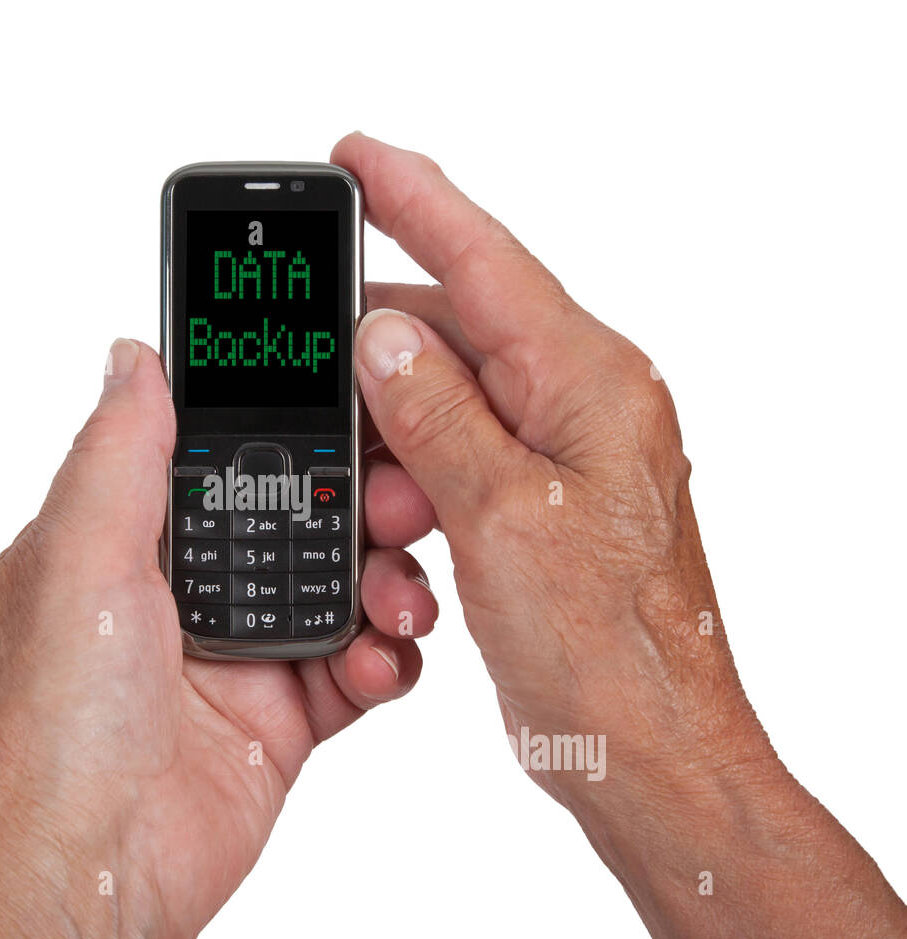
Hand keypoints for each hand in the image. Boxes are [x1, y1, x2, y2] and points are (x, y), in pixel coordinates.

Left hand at [0, 338, 437, 938]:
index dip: (289, 425)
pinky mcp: (281, 717)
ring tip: (397, 596)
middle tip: (401, 499)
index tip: (356, 400)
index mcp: (126, 539)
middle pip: (297, 514)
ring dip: (385, 580)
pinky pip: (358, 667)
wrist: (87, 877)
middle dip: (358, 502)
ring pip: (341, 584)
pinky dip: (385, 659)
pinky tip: (380, 661)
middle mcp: (183, 590)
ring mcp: (236, 654)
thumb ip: (118, 453)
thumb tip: (132, 358)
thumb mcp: (78, 559)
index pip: (222, 454)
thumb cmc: (51, 727)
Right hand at [332, 132, 906, 938]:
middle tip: (323, 408)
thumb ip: (438, 416)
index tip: (355, 157)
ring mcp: (555, 462)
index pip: (487, 262)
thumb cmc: (607, 651)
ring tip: (387, 521)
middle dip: (379, 375)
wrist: (646, 751)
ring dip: (395, 457)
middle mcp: (579, 409)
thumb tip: (385, 341)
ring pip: (442, 412)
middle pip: (453, 339)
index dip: (415, 201)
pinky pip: (454, 470)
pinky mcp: (532, 513)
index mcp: (590, 385)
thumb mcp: (504, 519)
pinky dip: (417, 498)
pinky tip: (407, 552)